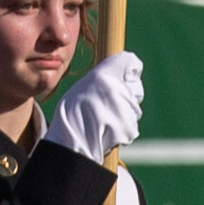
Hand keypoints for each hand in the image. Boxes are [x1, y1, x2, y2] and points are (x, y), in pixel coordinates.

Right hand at [44, 49, 144, 164]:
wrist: (67, 144)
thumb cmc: (71, 115)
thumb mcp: (82, 88)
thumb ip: (102, 81)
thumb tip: (122, 76)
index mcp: (101, 74)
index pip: (130, 61)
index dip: (130, 70)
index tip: (126, 77)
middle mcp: (115, 88)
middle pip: (136, 89)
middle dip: (126, 98)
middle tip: (107, 107)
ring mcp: (123, 108)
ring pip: (134, 109)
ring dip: (124, 116)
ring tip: (104, 122)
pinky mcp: (129, 127)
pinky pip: (132, 127)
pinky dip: (123, 131)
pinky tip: (107, 133)